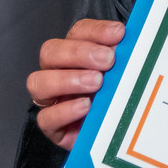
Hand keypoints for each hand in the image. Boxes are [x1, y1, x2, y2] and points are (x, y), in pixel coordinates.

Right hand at [28, 19, 124, 148]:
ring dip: (68, 79)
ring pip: (38, 82)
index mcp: (75, 54)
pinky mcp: (52, 127)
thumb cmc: (118, 99)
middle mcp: (57, 72)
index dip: (96, 31)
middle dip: (79, 53)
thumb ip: (124, 56)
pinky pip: (45, 118)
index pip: (77, 33)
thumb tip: (128, 40)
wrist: (117, 136)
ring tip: (96, 83)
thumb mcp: (124, 74)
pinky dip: (65, 110)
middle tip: (107, 60)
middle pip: (51, 52)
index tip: (119, 34)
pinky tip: (85, 106)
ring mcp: (50, 99)